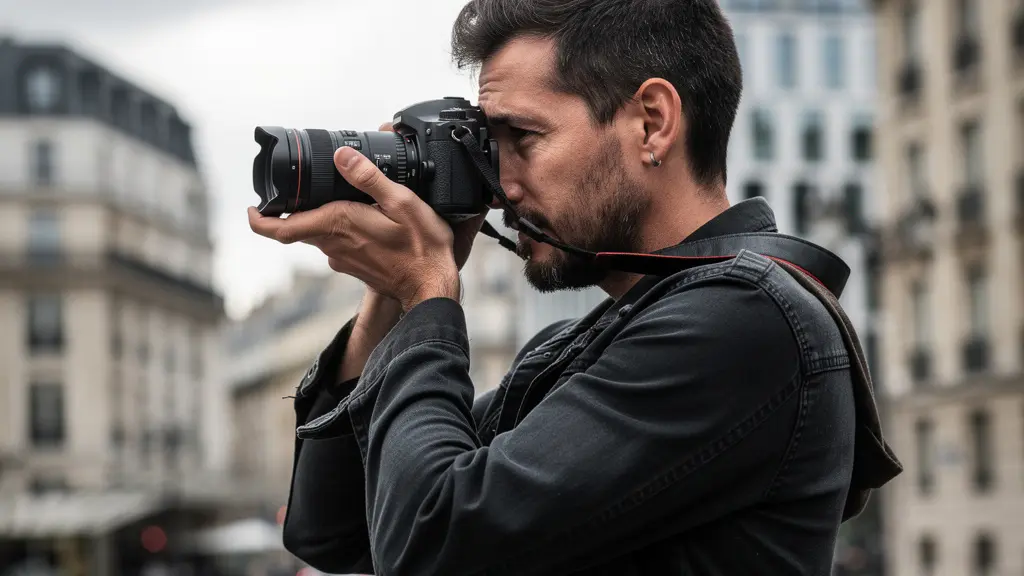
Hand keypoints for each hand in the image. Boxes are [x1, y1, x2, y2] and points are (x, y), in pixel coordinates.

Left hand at [248, 123, 480, 311]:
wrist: (432, 287)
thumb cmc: (422, 248)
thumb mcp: (402, 202)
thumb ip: (369, 178)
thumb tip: (341, 155)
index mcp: (338, 224)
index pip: (281, 228)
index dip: (259, 220)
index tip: (252, 208)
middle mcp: (334, 244)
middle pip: (299, 226)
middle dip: (297, 207)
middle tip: (303, 187)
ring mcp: (343, 259)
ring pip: (319, 234)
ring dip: (322, 217)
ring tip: (341, 197)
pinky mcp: (355, 266)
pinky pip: (337, 244)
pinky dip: (341, 229)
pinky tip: (363, 220)